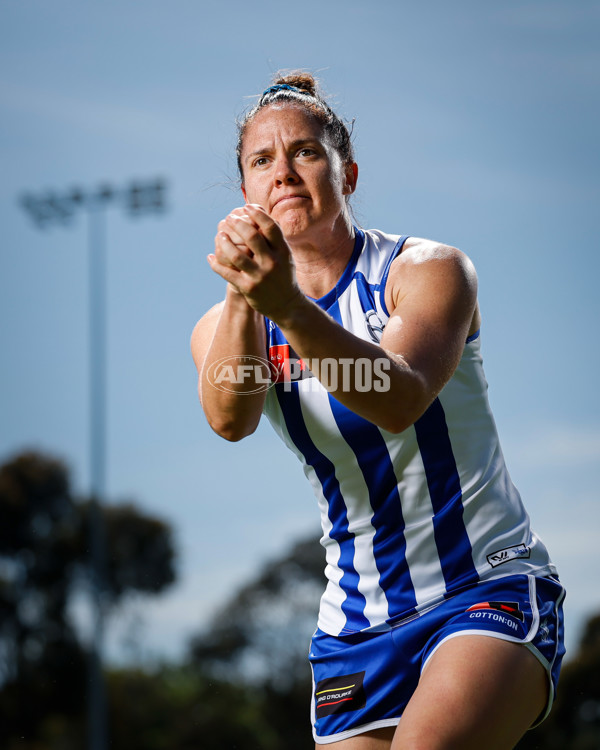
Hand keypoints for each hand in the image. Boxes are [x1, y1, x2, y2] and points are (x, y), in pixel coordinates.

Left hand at [208, 204, 302, 320]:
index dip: (257, 214)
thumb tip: (260, 211)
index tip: (246, 207)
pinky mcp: (248, 288)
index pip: (270, 227)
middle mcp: (272, 263)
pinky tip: (210, 257)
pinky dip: (215, 264)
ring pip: (236, 255)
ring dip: (224, 242)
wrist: (287, 305)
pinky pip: (227, 273)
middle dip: (238, 223)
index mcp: (283, 252)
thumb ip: (274, 237)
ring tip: (220, 235)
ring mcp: (260, 276)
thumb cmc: (283, 274)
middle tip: (229, 218)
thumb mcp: (285, 255)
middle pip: (252, 236)